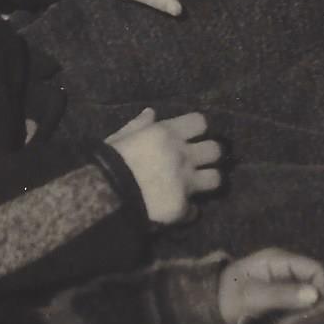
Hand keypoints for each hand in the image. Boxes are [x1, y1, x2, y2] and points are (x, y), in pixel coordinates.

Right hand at [106, 107, 222, 226]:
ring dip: (207, 181)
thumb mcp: (121, 136)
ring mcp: (185, 182)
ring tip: (198, 186)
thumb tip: (152, 112)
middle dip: (209, 154)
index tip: (192, 135)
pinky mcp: (183, 207)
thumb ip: (139, 125)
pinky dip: (188, 210)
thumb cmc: (111, 160)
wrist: (107, 195)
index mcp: (167, 133)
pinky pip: (195, 210)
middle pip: (215, 150)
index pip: (200, 122)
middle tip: (200, 161)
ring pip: (216, 179)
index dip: (198, 129)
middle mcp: (182, 155)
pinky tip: (180, 210)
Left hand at [217, 248, 323, 323]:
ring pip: (319, 289)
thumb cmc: (229, 297)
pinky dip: (317, 310)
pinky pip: (310, 299)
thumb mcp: (252, 296)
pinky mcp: (288, 294)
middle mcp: (288, 266)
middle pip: (323, 278)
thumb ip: (282, 294)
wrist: (211, 303)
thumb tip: (316, 295)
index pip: (317, 268)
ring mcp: (289, 279)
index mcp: (280, 259)